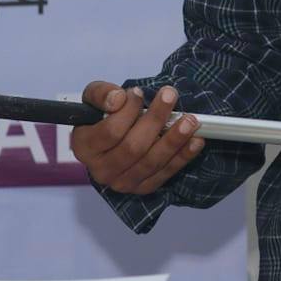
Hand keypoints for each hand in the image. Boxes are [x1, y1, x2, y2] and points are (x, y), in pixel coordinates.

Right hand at [70, 81, 204, 194]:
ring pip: (152, 162)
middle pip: (133, 147)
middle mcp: (101, 170)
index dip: (128, 111)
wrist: (112, 140)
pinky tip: (196, 140)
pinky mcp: (143, 188)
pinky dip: (183, 156)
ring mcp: (123, 183)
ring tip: (190, 119)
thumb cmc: (103, 116)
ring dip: (174, 139)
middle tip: (170, 96)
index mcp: (84, 147)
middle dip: (155, 120)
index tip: (139, 92)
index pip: (110, 132)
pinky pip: (166, 173)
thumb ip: (101, 94)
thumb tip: (118, 99)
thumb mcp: (94, 98)